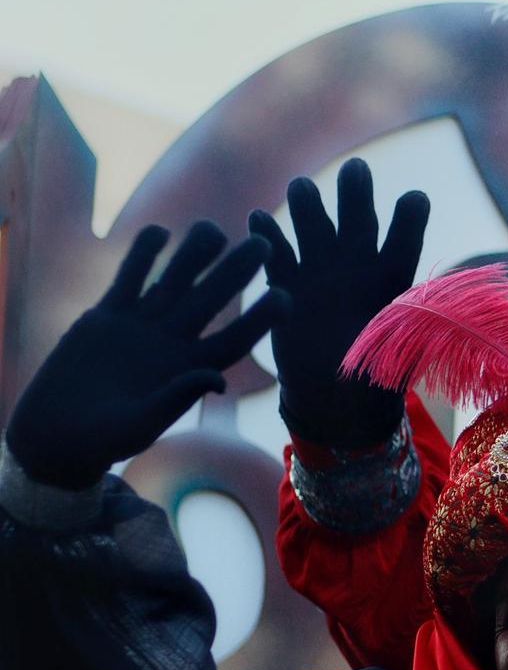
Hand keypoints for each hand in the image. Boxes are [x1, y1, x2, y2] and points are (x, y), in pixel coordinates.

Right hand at [5, 222, 287, 488]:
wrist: (61, 433)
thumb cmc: (106, 440)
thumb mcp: (142, 425)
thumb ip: (177, 400)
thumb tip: (218, 379)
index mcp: (191, 369)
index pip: (235, 337)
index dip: (261, 318)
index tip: (284, 295)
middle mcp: (173, 341)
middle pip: (210, 299)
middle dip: (235, 272)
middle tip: (262, 243)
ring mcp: (142, 326)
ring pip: (173, 282)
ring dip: (192, 255)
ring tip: (212, 229)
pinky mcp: (107, 316)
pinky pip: (129, 280)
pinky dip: (141, 257)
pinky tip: (159, 231)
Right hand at [248, 158, 429, 446]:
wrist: (334, 398)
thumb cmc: (376, 377)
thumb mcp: (397, 353)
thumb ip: (410, 329)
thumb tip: (436, 315)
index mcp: (392, 277)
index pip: (405, 240)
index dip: (409, 220)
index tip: (414, 198)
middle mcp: (358, 265)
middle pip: (358, 220)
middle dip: (356, 194)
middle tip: (356, 169)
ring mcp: (320, 271)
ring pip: (314, 226)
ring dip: (308, 206)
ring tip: (302, 187)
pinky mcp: (287, 285)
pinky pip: (277, 255)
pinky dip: (268, 238)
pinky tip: (259, 218)